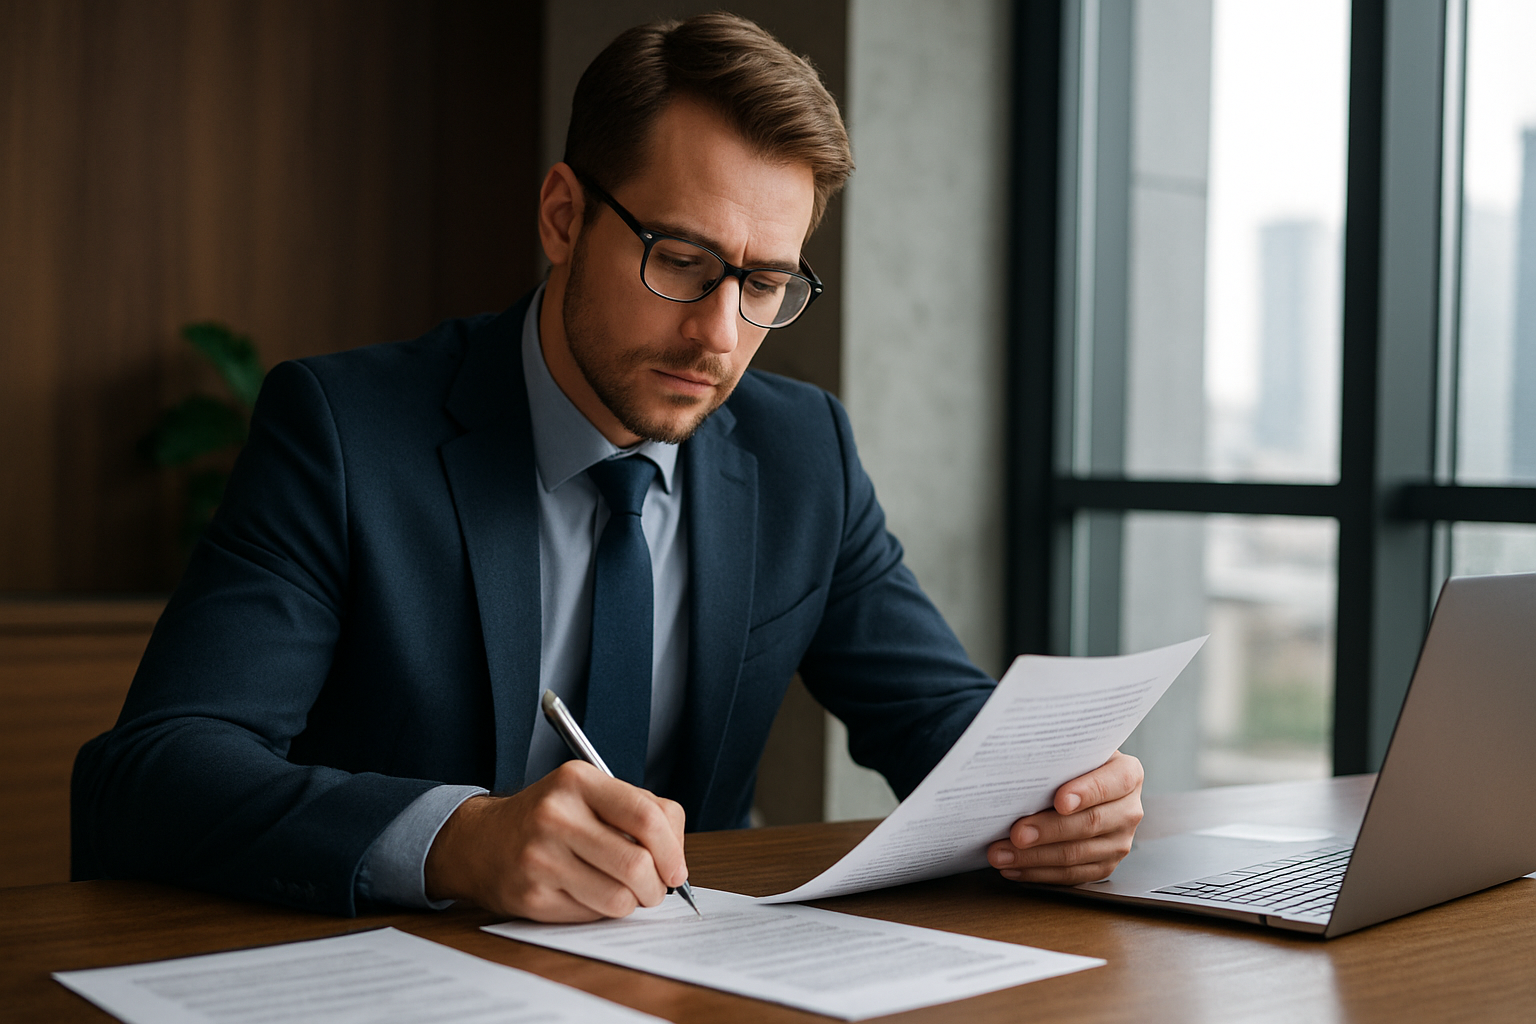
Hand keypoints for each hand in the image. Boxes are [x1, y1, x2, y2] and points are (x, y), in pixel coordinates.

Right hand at [424, 760, 687, 920]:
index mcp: (578, 781)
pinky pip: (591, 915)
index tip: (676, 869)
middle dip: (657, 886)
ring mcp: (541, 857)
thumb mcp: (589, 793)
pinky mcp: (531, 895)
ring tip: (623, 892)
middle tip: (654, 888)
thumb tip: (677, 857)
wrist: (481, 841)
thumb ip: (639, 811)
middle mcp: (556, 815)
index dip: (673, 850)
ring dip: (632, 902)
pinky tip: (588, 894)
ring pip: (618, 898)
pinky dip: (602, 911)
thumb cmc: (550, 818)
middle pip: (637, 863)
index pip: (647, 816)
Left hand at [986, 750, 1143, 884]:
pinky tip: (1014, 867)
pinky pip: (1071, 875)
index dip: (1086, 792)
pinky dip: (1038, 873)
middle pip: (1089, 824)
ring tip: (1002, 854)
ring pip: (1076, 855)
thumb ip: (1059, 759)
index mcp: (1128, 775)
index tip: (1059, 800)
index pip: (1112, 783)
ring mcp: (1119, 842)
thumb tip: (1016, 767)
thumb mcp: (1075, 752)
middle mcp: (1129, 810)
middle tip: (1016, 833)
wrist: (1086, 783)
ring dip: (1034, 857)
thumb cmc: (1075, 765)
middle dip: (1048, 830)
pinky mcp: (1104, 865)